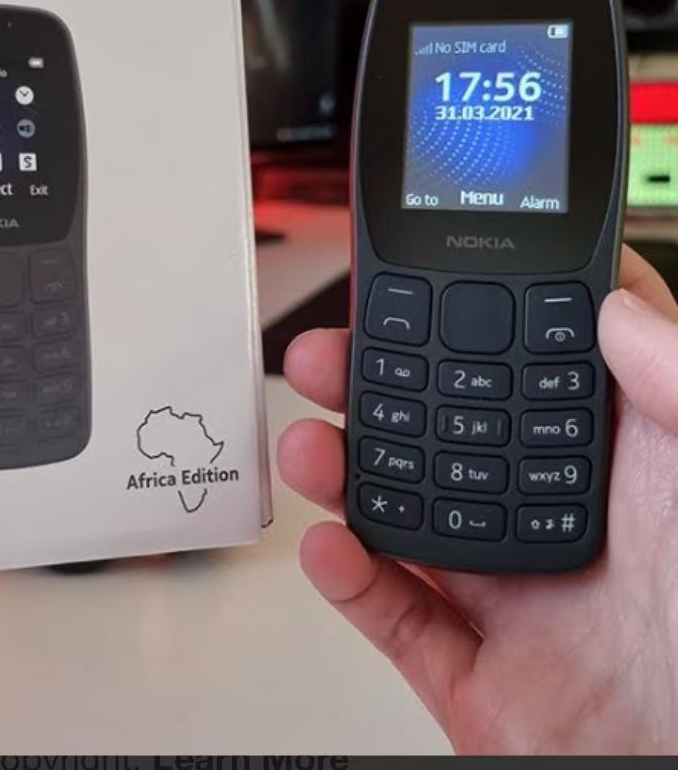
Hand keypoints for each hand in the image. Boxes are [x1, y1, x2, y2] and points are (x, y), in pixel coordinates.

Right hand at [278, 246, 677, 753]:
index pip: (526, 369)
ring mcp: (514, 598)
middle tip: (328, 355)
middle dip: (371, 386)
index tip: (416, 277)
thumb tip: (616, 304)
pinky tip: (328, 544)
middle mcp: (554, 522)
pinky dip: (347, 581)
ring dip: (343, 475)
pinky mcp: (479, 675)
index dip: (466, 318)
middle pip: (441, 433)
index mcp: (619, 472)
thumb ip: (676, 380)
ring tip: (311, 446)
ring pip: (402, 514)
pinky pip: (395, 617)